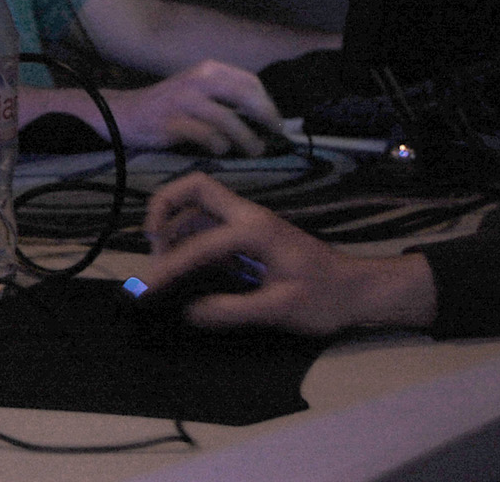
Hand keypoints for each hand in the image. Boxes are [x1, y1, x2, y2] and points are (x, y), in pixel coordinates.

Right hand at [103, 60, 281, 155]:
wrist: (126, 113)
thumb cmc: (169, 105)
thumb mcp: (198, 90)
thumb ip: (225, 96)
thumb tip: (262, 113)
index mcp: (208, 69)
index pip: (249, 81)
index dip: (267, 102)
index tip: (275, 120)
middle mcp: (198, 80)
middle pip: (244, 95)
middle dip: (265, 116)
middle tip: (276, 133)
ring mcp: (185, 100)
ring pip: (228, 119)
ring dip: (246, 138)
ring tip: (255, 150)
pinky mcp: (173, 121)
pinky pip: (206, 135)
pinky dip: (219, 145)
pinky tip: (221, 150)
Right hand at [139, 174, 437, 334]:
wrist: (356, 290)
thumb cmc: (324, 298)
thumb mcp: (280, 309)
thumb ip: (232, 310)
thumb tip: (189, 311)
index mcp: (255, 230)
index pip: (199, 244)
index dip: (168, 269)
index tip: (143, 290)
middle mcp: (248, 216)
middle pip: (196, 187)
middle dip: (164, 206)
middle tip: (150, 243)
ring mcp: (249, 222)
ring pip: (200, 205)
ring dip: (174, 222)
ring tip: (160, 261)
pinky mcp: (249, 235)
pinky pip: (209, 224)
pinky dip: (188, 236)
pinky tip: (183, 265)